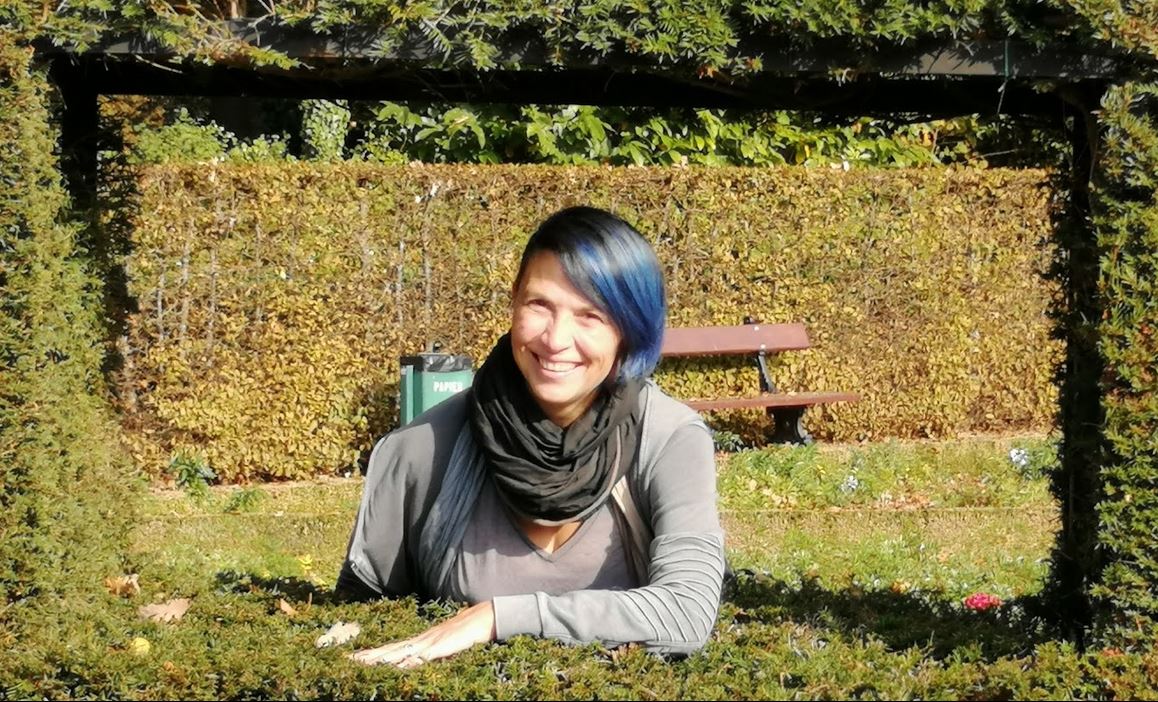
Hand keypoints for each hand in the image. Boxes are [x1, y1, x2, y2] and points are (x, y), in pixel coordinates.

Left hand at [349, 600, 496, 668]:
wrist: (482, 619)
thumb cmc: (464, 634)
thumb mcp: (443, 648)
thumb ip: (429, 655)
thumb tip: (413, 664)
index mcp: (419, 641)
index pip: (391, 648)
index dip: (373, 653)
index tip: (354, 658)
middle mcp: (420, 640)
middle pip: (390, 650)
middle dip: (369, 656)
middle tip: (348, 660)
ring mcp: (429, 642)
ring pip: (400, 652)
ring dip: (382, 658)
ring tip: (364, 663)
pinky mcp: (440, 647)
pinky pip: (422, 656)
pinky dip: (409, 661)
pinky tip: (398, 667)